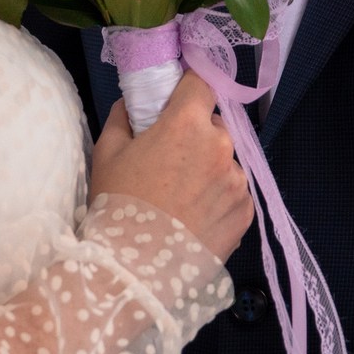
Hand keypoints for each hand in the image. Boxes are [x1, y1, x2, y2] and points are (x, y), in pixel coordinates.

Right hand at [87, 71, 253, 258]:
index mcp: (187, 123)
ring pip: (226, 160)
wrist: (135, 270)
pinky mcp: (246, 212)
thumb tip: (132, 104)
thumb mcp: (107, 152)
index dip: (188, 89)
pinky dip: (220, 197)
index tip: (178, 101)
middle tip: (172, 159)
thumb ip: (123, 117)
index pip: (201, 83)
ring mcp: (238, 181)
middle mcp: (221, 145)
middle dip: (197, 134)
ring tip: (183, 196)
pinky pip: (235, 192)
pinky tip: (196, 215)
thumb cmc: (117, 205)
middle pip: (215, 124)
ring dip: (211, 167)